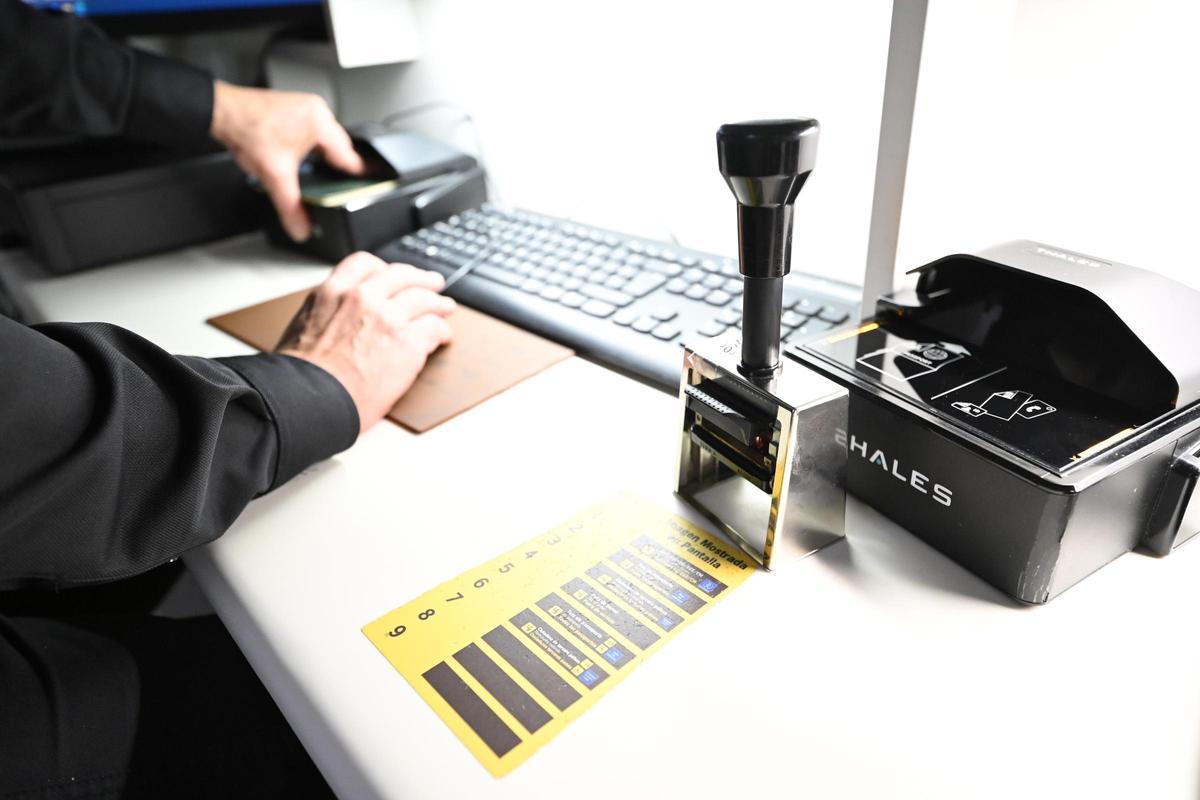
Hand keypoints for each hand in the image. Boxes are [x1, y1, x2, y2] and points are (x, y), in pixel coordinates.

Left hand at [210, 80, 364, 241]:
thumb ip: (291, 207)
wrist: (221, 111)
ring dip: (325, 157)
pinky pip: (314, 131)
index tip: (372, 184)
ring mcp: (306, 107)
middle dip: (339, 168)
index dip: (360, 175)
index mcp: (320, 124)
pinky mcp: (296, 108)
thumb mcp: (275, 176)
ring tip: (321, 174)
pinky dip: (313, 147)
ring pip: (327, 139)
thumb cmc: (247, 129)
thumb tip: (301, 228)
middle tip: (341, 187)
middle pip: (340, 147)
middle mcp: (317, 111)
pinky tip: (304, 159)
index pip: (349, 157)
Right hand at [277, 252, 454, 432]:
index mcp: (333, 292)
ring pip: (424, 299)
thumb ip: (327, 313)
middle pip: (402, 276)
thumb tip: (338, 320)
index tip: (392, 275)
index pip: (365, 264)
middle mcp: (362, 297)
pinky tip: (443, 337)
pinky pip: (435, 328)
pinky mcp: (408, 342)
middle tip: (432, 284)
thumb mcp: (303, 326)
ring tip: (446, 308)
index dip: (385, 269)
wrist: (308, 400)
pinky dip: (442, 331)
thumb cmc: (300, 377)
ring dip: (438, 303)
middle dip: (420, 279)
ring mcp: (388, 317)